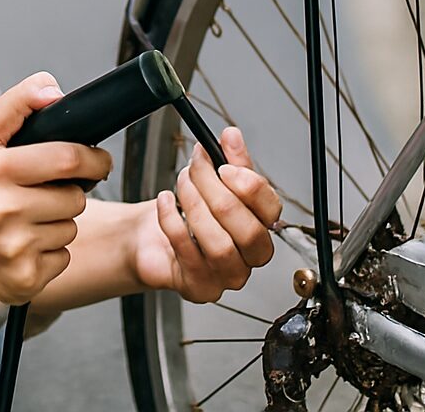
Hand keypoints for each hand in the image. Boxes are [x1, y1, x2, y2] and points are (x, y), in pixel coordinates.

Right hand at [0, 73, 113, 307]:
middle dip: (70, 191)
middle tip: (48, 191)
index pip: (66, 158)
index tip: (97, 160)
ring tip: (27, 218)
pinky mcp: (24, 281)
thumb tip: (54, 89)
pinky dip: (50, 249)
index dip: (93, 158)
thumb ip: (16, 104)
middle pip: (74, 197)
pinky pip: (63, 257)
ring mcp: (13, 250)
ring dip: (59, 221)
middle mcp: (1, 211)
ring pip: (71, 228)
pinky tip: (23, 243)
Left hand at [132, 126, 280, 302]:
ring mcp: (227, 275)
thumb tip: (232, 136)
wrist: (153, 241)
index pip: (271, 209)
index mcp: (262, 226)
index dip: (248, 186)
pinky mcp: (200, 287)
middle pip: (247, 229)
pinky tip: (166, 203)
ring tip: (182, 184)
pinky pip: (187, 252)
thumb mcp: (214, 180)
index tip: (225, 166)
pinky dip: (172, 220)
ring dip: (195, 205)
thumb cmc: (189, 212)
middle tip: (196, 168)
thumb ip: (229, 159)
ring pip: (220, 245)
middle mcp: (250, 255)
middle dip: (216, 191)